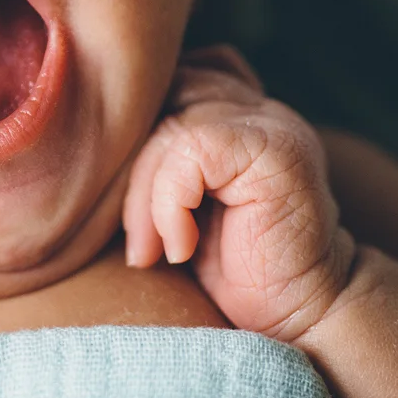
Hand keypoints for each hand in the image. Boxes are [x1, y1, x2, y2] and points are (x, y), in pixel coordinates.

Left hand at [121, 44, 355, 340]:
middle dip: (132, 165)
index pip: (168, 78)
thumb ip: (164, 155)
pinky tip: (181, 248)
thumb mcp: (184, 201)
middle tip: (134, 233)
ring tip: (152, 249)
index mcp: (239, 109)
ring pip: (171, 127)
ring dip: (146, 198)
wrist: (302, 319)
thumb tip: (95, 131)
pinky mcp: (275, 152)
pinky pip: (192, 150)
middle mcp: (259, 107)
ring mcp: (273, 124)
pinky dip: (169, 205)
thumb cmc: (233, 268)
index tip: (130, 201)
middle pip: (163, 94)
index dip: (136, 133)